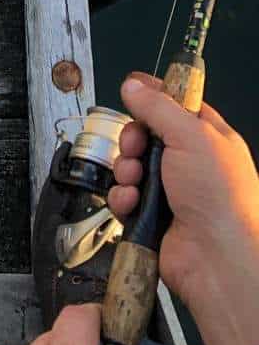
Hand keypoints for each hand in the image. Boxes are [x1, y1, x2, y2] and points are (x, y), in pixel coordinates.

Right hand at [108, 74, 258, 344]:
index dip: (153, 96)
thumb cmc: (222, 198)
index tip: (132, 89)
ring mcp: (171, 191)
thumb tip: (134, 85)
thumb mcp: (191, 136)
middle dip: (132, 139)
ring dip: (126, 170)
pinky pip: (125, 197)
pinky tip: (133, 203)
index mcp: (209, 138)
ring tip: (135, 180)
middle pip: (146, 135)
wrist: (218, 259)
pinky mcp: (152, 216)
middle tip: (135, 146)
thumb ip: (158, 107)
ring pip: (131, 166)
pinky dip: (123, 198)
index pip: (177, 105)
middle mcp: (190, 163)